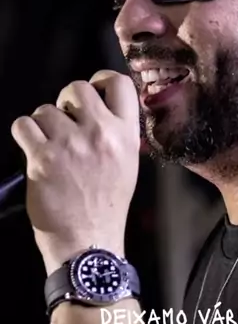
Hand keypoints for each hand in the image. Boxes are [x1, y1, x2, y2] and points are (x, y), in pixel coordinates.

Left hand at [11, 71, 139, 271]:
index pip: (119, 83)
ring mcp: (70, 145)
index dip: (100, 80)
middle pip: (77, 88)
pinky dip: (24, 134)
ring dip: (43, 125)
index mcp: (126, 135)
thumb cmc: (107, 207)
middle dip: (66, 102)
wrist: (88, 242)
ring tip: (50, 146)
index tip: (92, 92)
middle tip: (65, 123)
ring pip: (46, 109)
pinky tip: (33, 150)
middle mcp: (100, 134)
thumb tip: (98, 110)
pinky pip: (23, 125)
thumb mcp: (128, 165)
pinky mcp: (42, 158)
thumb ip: (117, 134)